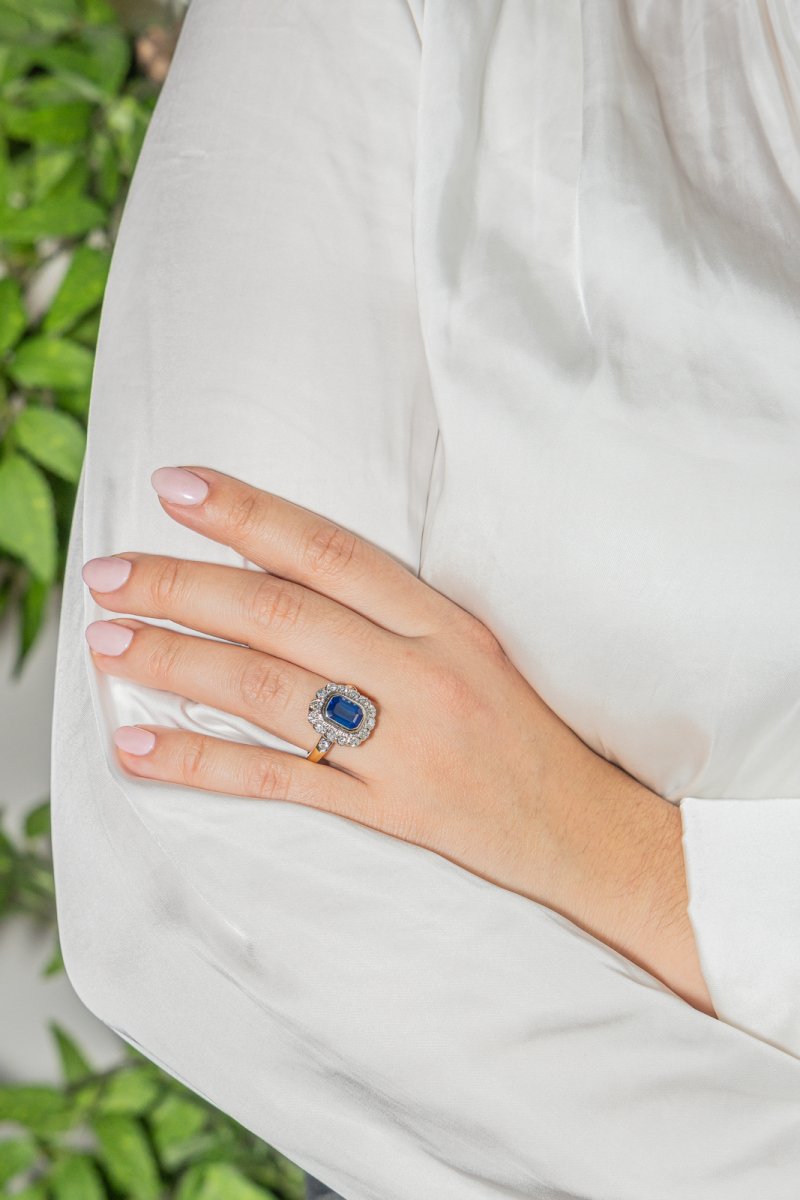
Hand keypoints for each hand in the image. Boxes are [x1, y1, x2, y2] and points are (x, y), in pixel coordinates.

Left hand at [82, 465, 714, 1015]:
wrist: (587, 829)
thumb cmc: (526, 731)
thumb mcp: (473, 649)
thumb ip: (391, 615)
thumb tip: (285, 583)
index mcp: (443, 621)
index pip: (329, 551)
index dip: (248, 514)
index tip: (177, 486)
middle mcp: (421, 672)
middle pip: (279, 615)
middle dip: (182, 586)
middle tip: (108, 573)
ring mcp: (403, 744)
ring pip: (266, 690)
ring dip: (175, 662)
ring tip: (108, 644)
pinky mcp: (388, 810)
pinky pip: (277, 782)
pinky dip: (201, 764)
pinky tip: (140, 749)